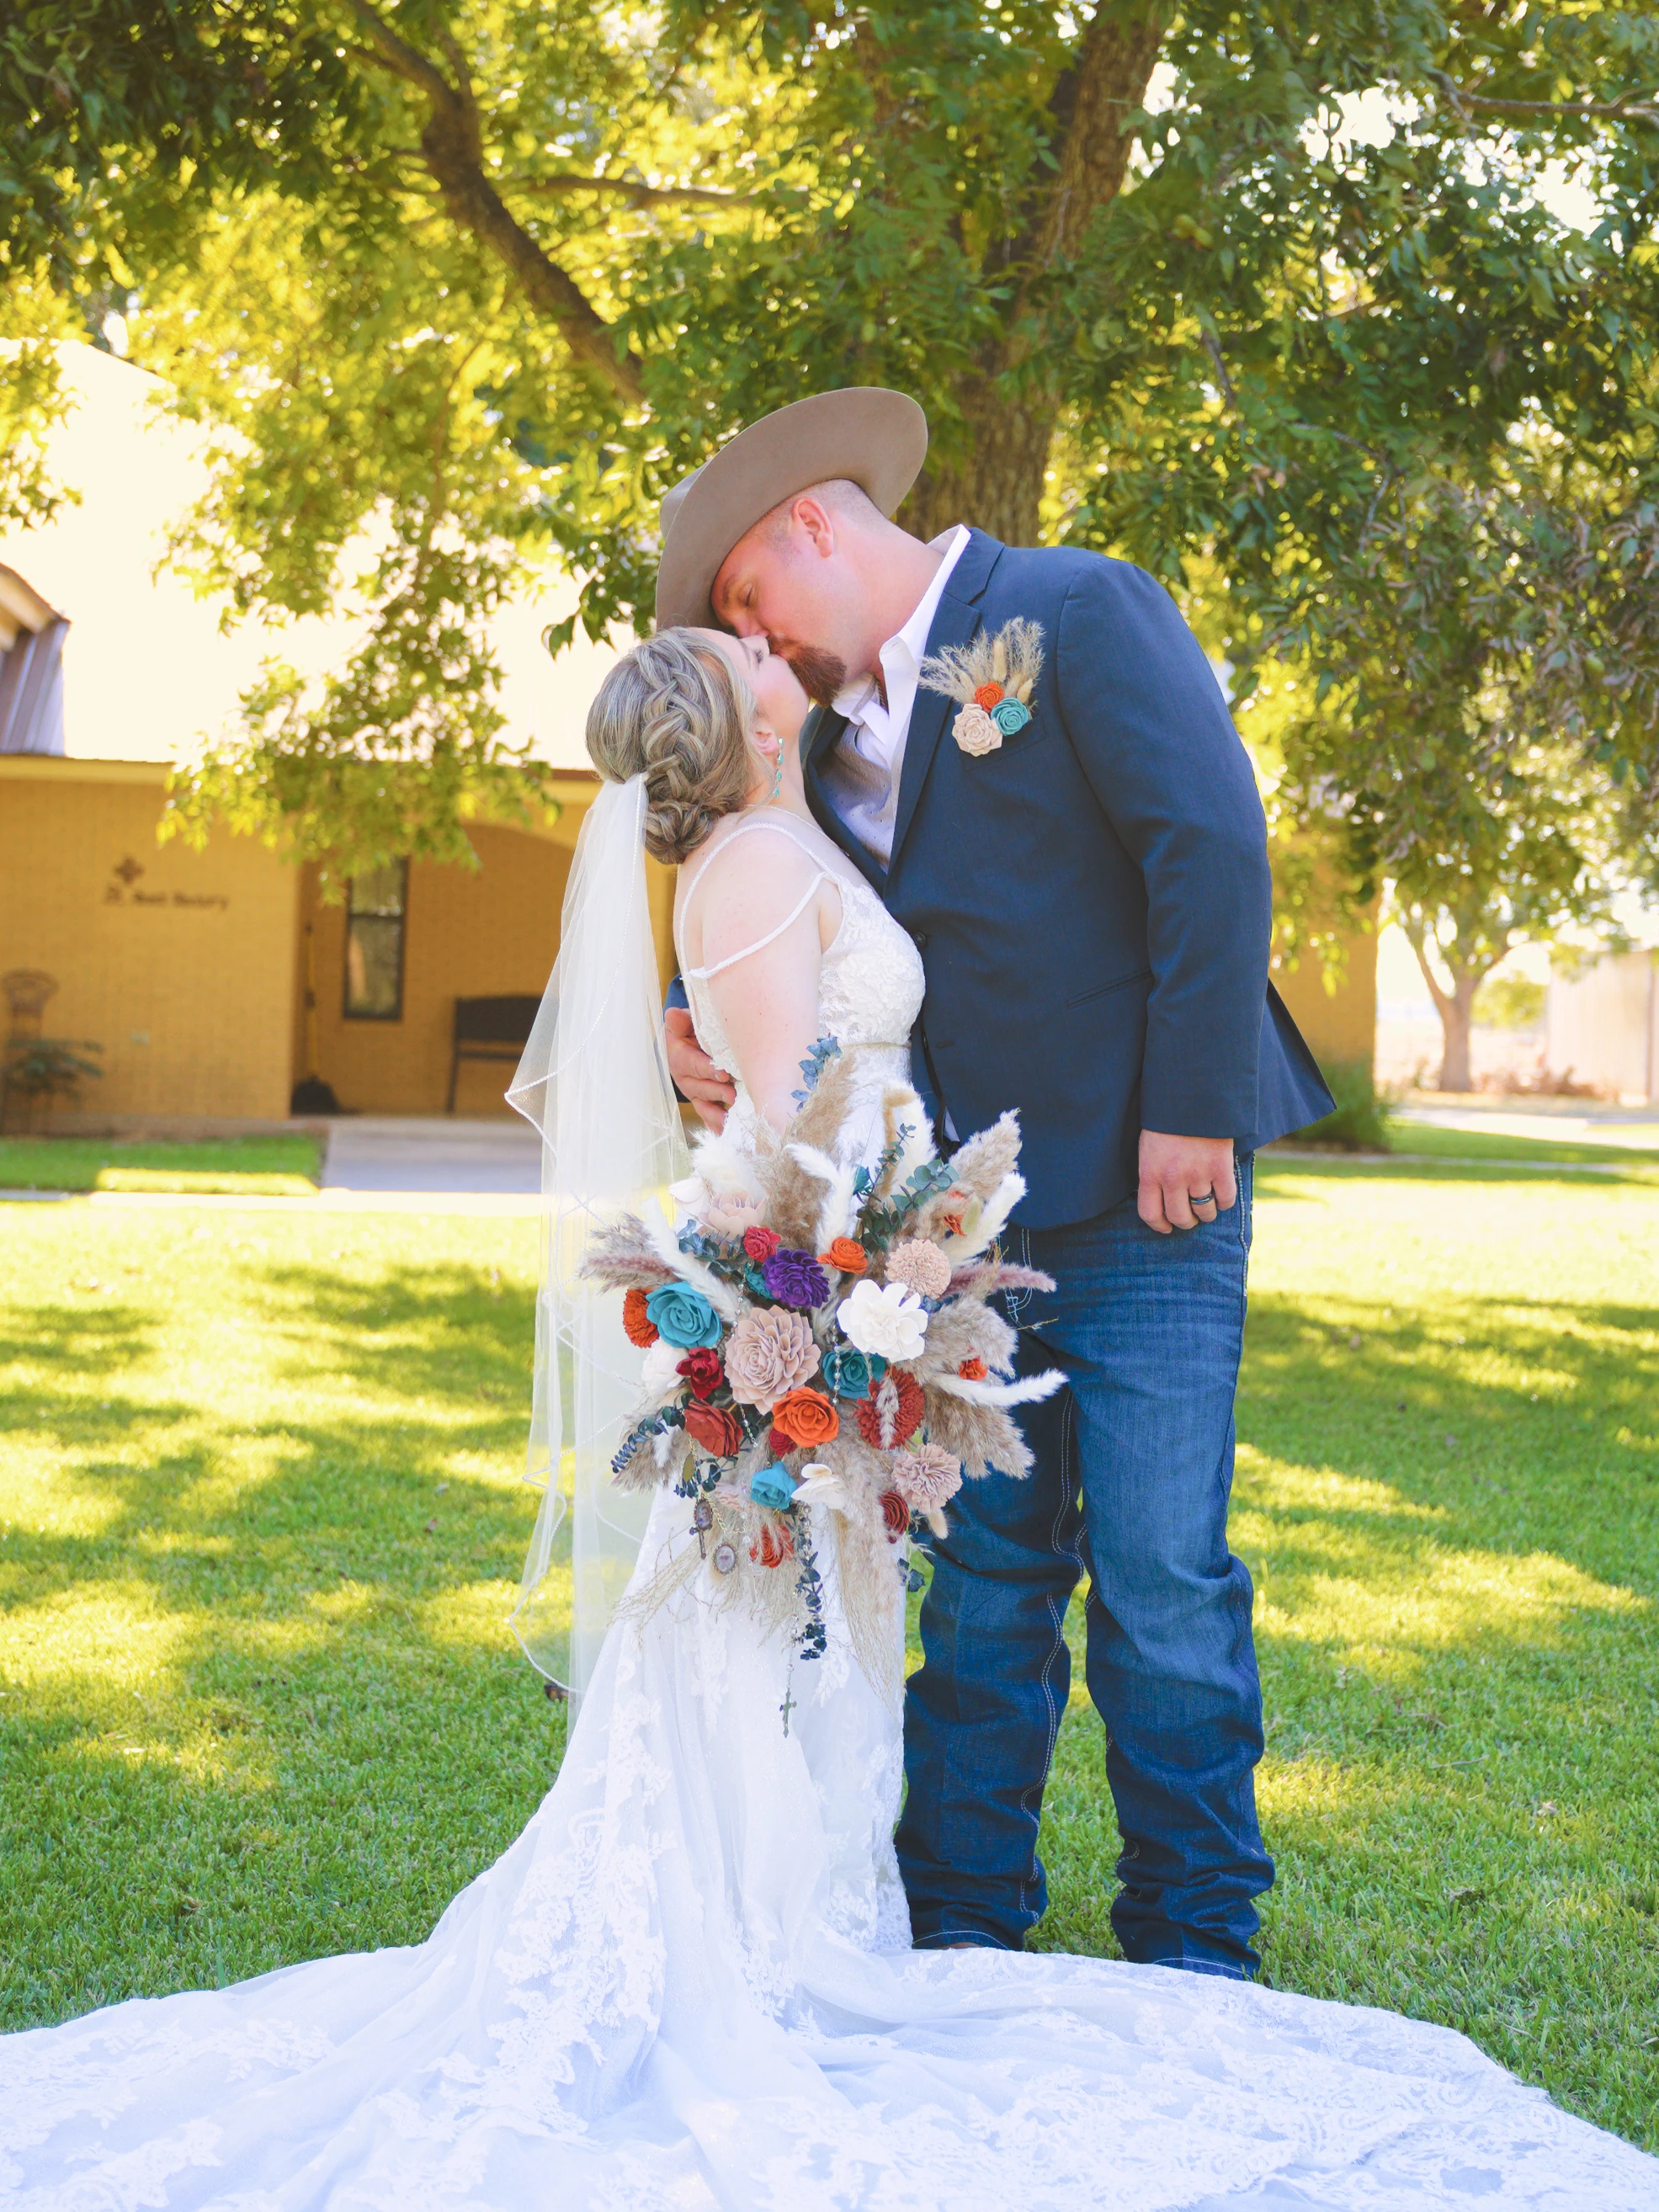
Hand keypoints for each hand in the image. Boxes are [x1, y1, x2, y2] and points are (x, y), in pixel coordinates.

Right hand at [665, 1007, 733, 1132]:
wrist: (687, 1044)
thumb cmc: (690, 1031)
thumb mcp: (684, 1023)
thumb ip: (681, 1021)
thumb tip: (673, 1014)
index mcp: (679, 1057)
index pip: (692, 1063)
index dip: (707, 1069)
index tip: (723, 1073)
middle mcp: (685, 1078)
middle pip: (699, 1087)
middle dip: (716, 1091)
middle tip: (732, 1094)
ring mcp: (693, 1092)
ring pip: (703, 1104)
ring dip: (716, 1113)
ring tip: (729, 1119)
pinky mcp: (702, 1102)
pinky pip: (707, 1116)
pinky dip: (715, 1125)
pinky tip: (725, 1132)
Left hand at [1137, 1130, 1236, 1234]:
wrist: (1192, 1096)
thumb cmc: (1167, 1121)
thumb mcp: (1148, 1147)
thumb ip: (1153, 1173)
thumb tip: (1161, 1201)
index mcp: (1149, 1172)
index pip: (1150, 1214)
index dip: (1159, 1226)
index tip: (1166, 1227)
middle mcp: (1172, 1178)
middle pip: (1180, 1218)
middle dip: (1186, 1222)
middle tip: (1190, 1217)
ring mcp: (1197, 1174)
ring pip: (1204, 1212)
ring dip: (1206, 1214)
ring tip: (1206, 1206)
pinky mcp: (1220, 1168)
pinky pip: (1225, 1199)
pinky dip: (1224, 1202)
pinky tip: (1221, 1194)